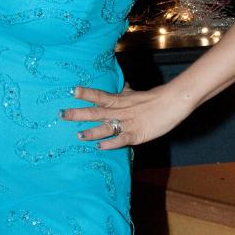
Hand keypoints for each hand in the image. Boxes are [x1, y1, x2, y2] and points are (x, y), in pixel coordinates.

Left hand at [60, 83, 193, 149]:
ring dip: (92, 132)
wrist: (174, 102)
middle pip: (96, 111)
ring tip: (78, 135)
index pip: (100, 95)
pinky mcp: (137, 134)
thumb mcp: (136, 94)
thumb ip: (125, 92)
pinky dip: (111, 143)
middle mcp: (121, 110)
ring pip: (106, 127)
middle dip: (78, 114)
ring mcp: (128, 122)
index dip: (86, 93)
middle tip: (61, 114)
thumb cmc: (155, 98)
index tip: (72, 91)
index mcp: (120, 100)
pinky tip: (100, 147)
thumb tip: (121, 86)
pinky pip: (121, 139)